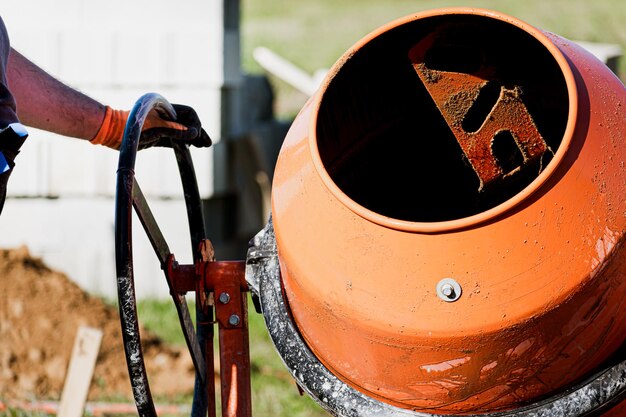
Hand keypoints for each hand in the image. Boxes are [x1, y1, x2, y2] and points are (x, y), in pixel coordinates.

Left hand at [90, 104, 211, 149]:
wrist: (113, 132)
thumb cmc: (133, 127)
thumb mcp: (156, 129)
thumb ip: (176, 131)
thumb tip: (195, 134)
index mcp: (166, 108)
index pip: (189, 113)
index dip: (196, 124)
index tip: (196, 136)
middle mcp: (166, 115)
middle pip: (188, 122)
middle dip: (198, 132)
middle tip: (208, 144)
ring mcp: (162, 125)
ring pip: (182, 132)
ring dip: (192, 139)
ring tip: (203, 146)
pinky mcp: (157, 136)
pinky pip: (174, 139)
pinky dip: (183, 143)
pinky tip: (190, 148)